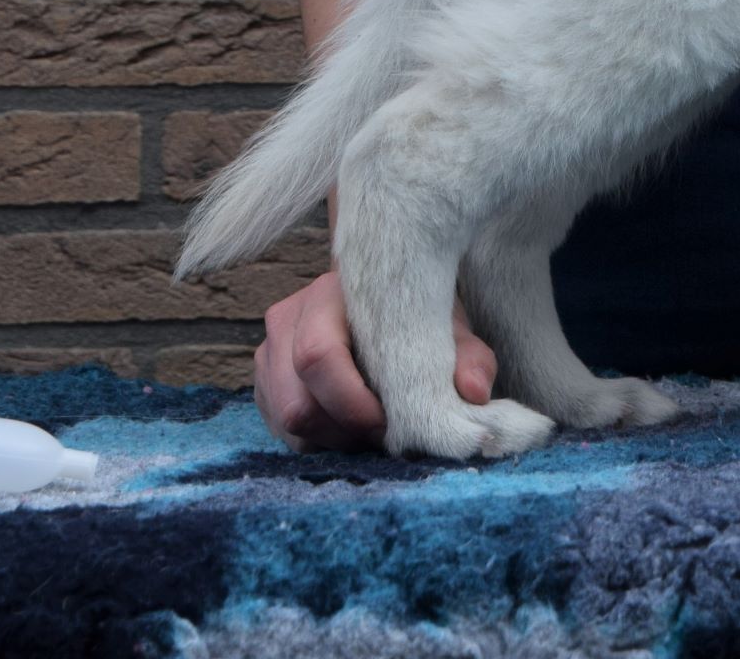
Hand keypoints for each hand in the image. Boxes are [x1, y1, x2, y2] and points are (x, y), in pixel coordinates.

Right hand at [253, 268, 496, 451]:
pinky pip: (281, 433)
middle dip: (344, 432)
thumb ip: (470, 358)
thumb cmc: (416, 315)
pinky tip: (349, 428)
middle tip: (385, 433)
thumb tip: (474, 392)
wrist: (385, 301)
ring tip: (370, 429)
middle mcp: (287, 321)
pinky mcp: (264, 385)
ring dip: (332, 441)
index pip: (317, 356)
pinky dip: (318, 442)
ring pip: (287, 424)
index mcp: (328, 296)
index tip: (389, 423)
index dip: (350, 403)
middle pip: (297, 404)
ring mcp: (268, 354)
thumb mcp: (450, 329)